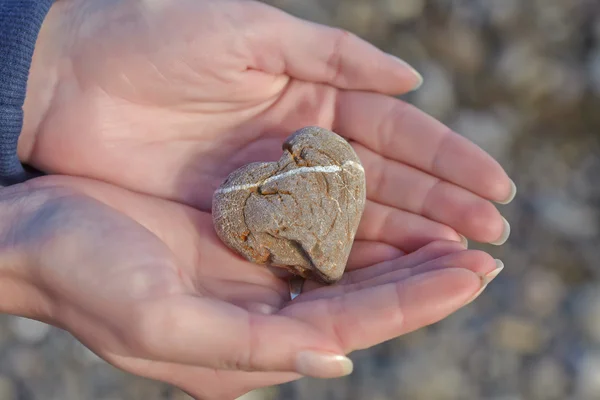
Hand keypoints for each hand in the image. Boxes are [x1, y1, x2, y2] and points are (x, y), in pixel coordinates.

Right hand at [0, 176, 499, 398]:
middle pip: (362, 298)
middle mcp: (260, 313)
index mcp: (248, 344)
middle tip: (485, 253)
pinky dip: (354, 223)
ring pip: (345, 266)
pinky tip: (386, 207)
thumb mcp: (161, 321)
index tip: (473, 275)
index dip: (416, 303)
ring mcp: (252, 276)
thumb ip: (247, 347)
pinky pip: (312, 233)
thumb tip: (334, 358)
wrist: (38, 237)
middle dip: (424, 278)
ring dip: (398, 250)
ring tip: (454, 232)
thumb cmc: (86, 278)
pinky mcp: (240, 240)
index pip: (353, 326)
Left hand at [22, 0, 513, 250]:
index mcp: (313, 98)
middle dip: (441, 209)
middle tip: (490, 237)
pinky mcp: (242, 223)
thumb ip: (333, 55)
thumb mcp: (251, 32)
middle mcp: (303, 149)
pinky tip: (388, 276)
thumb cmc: (154, 41)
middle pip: (387, 184)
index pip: (397, 135)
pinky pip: (305, 245)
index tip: (495, 188)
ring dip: (407, 241)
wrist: (71, 81)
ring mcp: (276, 190)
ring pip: (355, 221)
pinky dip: (348, 261)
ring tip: (457, 262)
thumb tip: (411, 81)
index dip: (450, 160)